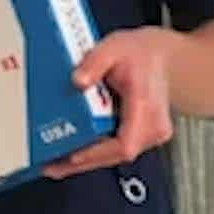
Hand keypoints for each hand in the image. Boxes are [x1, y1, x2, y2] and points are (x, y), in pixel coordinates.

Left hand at [44, 27, 174, 179]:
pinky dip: (95, 152)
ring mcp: (150, 134)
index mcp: (145, 105)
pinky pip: (117, 148)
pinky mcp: (143, 135)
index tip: (74, 155)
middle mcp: (153, 126)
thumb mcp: (112, 48)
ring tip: (54, 163)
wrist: (163, 57)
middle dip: (83, 161)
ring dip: (87, 160)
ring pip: (116, 155)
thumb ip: (94, 63)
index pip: (126, 142)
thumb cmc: (140, 53)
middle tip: (50, 166)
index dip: (99, 152)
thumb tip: (78, 81)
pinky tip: (71, 153)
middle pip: (117, 154)